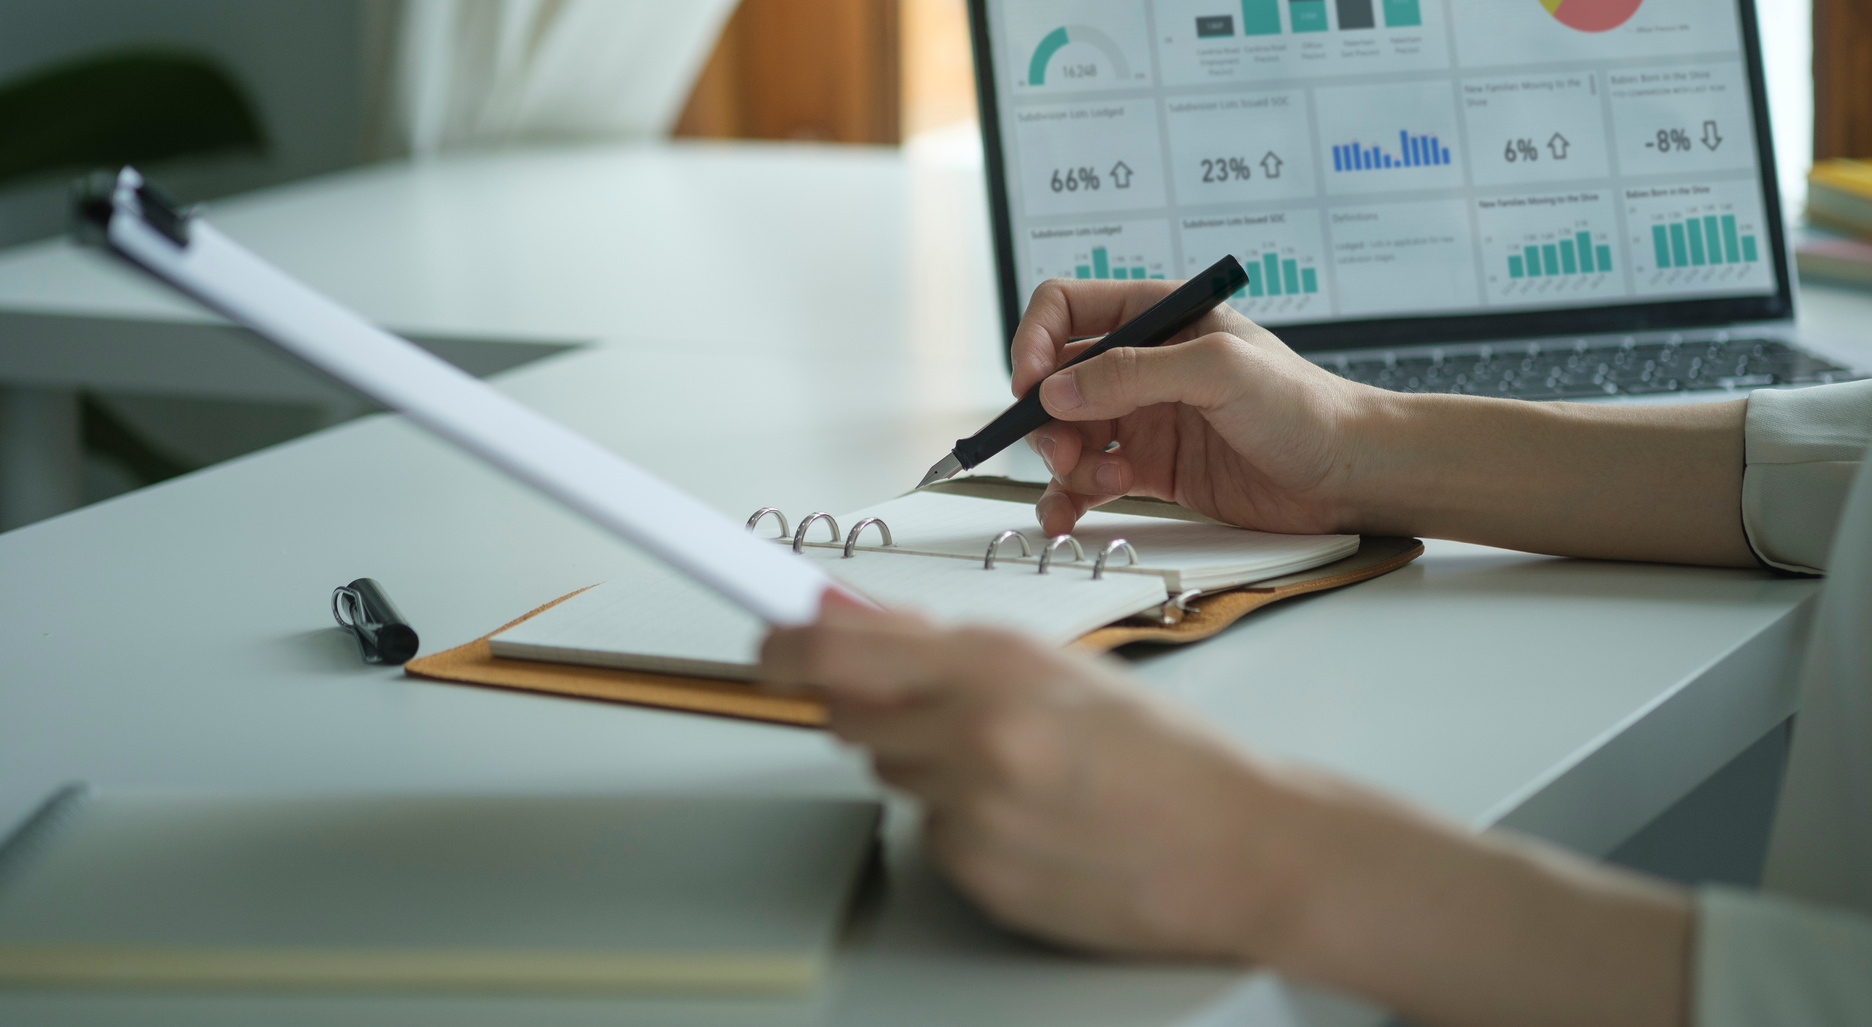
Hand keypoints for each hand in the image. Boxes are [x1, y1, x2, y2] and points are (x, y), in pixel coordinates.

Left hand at [762, 594, 1693, 1025]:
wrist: (1245, 849)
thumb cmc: (1168, 754)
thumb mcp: (1060, 667)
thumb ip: (947, 645)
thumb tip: (849, 617)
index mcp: (996, 667)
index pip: (838, 650)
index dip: (783, 642)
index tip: (760, 639)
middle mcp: (974, 740)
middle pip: (850, 717)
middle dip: (878, 708)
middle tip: (949, 713)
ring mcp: (973, 817)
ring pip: (893, 776)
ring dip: (930, 766)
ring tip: (1021, 772)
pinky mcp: (978, 879)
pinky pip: (932, 836)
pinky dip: (963, 825)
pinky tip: (1033, 821)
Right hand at [1011, 279, 1370, 536]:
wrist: (1349, 474)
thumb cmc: (1305, 406)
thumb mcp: (1219, 371)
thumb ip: (1134, 374)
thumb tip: (1055, 390)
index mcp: (1158, 317)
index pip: (1066, 310)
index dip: (1035, 342)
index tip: (1029, 386)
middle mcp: (1144, 365)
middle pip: (1056, 381)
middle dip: (1046, 418)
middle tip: (1065, 451)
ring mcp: (1145, 419)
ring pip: (1066, 435)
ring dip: (1062, 464)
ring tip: (1096, 485)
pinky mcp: (1152, 470)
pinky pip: (1088, 481)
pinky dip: (1069, 499)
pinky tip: (1070, 517)